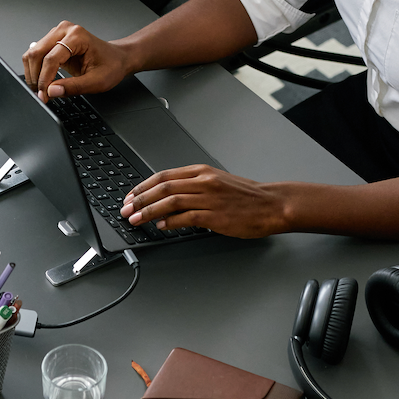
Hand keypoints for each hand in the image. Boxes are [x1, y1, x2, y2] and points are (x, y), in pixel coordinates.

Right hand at [22, 22, 130, 100]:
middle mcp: (65, 30)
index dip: (44, 79)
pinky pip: (37, 54)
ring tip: (41, 89)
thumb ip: (73, 87)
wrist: (117, 58)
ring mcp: (58, 33)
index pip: (51, 58)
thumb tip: (51, 91)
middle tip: (40, 95)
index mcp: (77, 36)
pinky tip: (42, 81)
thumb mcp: (97, 81)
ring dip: (33, 73)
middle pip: (37, 53)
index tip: (43, 96)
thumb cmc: (111, 65)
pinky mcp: (53, 41)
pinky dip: (35, 69)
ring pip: (33, 53)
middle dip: (35, 76)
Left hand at [120, 165, 287, 238]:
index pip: (164, 176)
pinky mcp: (216, 215)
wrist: (272, 204)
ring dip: (149, 211)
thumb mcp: (217, 182)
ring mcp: (210, 198)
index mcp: (201, 172)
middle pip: (163, 187)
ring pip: (171, 201)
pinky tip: (161, 226)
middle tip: (125, 209)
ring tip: (136, 219)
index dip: (143, 186)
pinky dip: (171, 222)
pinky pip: (187, 217)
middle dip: (139, 199)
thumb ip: (193, 188)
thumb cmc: (247, 196)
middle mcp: (203, 181)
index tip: (130, 196)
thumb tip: (168, 201)